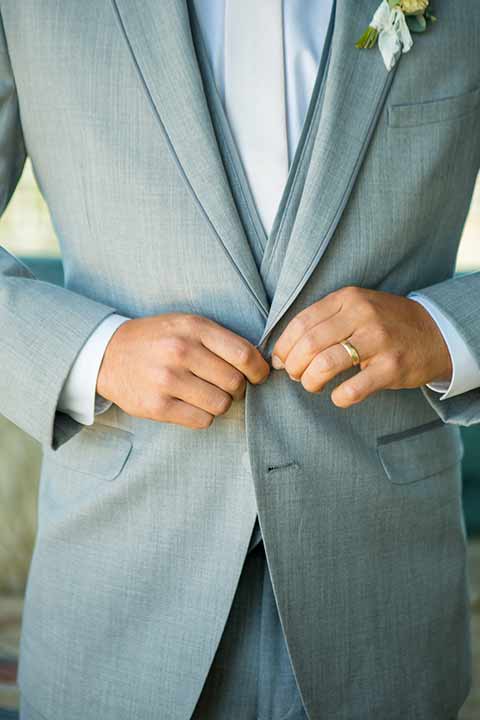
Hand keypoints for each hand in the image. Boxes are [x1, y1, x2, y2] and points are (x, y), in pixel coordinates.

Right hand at [97, 313, 269, 427]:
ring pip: (220, 405)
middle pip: (235, 383)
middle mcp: (180, 352)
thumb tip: (259, 363)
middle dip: (237, 388)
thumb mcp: (186, 325)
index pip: (244, 354)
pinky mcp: (157, 406)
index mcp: (193, 328)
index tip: (258, 376)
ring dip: (219, 403)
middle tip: (225, 386)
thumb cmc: (157, 339)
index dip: (258, 370)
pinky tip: (191, 405)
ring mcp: (167, 380)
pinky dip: (203, 416)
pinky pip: (201, 420)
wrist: (108, 354)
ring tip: (205, 394)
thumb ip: (220, 339)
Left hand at [271, 286, 452, 407]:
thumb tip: (282, 352)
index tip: (280, 361)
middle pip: (309, 344)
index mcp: (348, 298)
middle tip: (296, 375)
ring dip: (310, 381)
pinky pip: (352, 389)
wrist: (437, 333)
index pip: (301, 322)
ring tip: (312, 385)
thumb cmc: (386, 324)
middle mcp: (362, 314)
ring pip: (325, 364)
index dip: (283, 346)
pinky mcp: (392, 367)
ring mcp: (379, 340)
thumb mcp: (356, 307)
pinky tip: (338, 396)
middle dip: (294, 366)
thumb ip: (322, 321)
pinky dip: (338, 397)